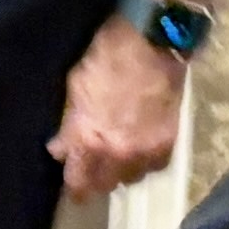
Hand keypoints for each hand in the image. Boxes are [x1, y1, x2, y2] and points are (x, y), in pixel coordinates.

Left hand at [54, 16, 188, 198]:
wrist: (153, 41)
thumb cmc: (107, 55)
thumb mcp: (76, 85)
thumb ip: (69, 123)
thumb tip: (60, 148)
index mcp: (90, 138)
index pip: (78, 182)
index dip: (74, 187)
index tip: (73, 184)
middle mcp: (118, 153)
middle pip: (105, 185)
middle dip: (96, 179)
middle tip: (92, 166)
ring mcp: (145, 150)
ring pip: (130, 179)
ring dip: (120, 171)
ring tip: (116, 155)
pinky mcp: (168, 143)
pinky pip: (153, 167)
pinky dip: (145, 162)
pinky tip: (139, 148)